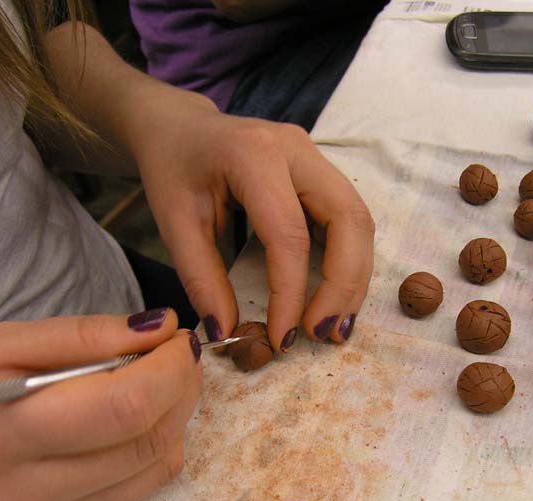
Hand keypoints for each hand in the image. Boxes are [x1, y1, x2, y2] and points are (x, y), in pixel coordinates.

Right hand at [0, 309, 201, 500]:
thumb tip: (159, 328)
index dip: (170, 368)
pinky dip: (155, 447)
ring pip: (151, 469)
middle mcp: (23, 493)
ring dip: (176, 417)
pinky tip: (143, 417)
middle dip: (181, 388)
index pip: (125, 407)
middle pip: (146, 440)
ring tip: (165, 379)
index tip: (178, 336)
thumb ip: (81, 336)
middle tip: (179, 352)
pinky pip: (133, 491)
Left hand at [129, 88, 374, 350]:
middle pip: (348, 220)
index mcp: (254, 155)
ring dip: (354, 278)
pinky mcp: (322, 173)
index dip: (291, 293)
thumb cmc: (173, 170)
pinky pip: (350, 220)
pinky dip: (348, 263)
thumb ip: (201, 279)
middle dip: (344, 285)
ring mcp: (316, 158)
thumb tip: (228, 333)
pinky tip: (335, 298)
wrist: (179, 129)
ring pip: (359, 220)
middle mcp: (297, 150)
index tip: (282, 338)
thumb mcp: (174, 223)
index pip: (289, 234)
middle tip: (326, 334)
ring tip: (336, 325)